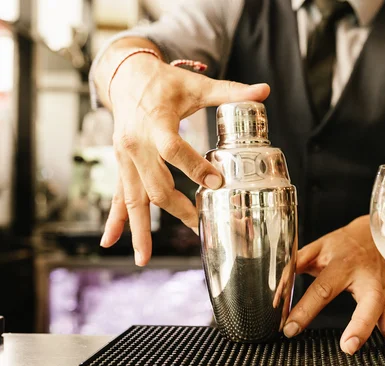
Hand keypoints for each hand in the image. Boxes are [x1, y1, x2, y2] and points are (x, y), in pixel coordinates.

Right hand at [99, 53, 269, 265]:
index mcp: (155, 122)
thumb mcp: (196, 85)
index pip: (173, 149)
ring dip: (139, 229)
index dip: (194, 167)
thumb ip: (230, 91)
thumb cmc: (164, 82)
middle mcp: (136, 144)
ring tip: (143, 259)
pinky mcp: (122, 165)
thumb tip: (264, 91)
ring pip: (132, 198)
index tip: (216, 183)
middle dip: (178, 208)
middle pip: (155, 183)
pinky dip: (114, 220)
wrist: (125, 76)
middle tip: (200, 225)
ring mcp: (125, 158)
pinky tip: (109, 242)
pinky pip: (117, 196)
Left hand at [282, 215, 384, 354]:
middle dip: (360, 325)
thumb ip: (295, 266)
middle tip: (349, 346)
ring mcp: (381, 288)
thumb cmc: (340, 244)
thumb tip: (276, 292)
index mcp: (342, 264)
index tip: (290, 329)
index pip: (322, 289)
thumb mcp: (316, 248)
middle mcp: (365, 277)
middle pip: (366, 301)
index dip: (304, 309)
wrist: (371, 233)